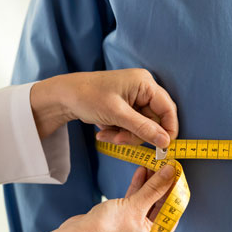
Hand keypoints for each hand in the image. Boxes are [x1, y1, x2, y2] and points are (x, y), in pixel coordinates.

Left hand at [30, 69, 177, 147]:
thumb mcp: (117, 115)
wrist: (63, 96)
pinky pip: (131, 126)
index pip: (168, 109)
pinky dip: (119, 132)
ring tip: (106, 134)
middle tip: (119, 140)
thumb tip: (166, 142)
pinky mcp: (125, 107)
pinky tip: (103, 130)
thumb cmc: (88, 97)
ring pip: (141, 126)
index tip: (162, 147)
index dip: (168, 129)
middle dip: (136, 134)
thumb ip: (143, 128)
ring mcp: (134, 98)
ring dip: (125, 135)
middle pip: (154, 121)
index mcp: (145, 83)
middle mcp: (143, 89)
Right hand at [41, 164, 175, 231]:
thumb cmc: (106, 231)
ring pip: (147, 201)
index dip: (175, 189)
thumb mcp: (134, 206)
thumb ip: (154, 188)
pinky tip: (141, 171)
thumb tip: (171, 171)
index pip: (173, 211)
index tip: (178, 171)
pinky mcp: (123, 219)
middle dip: (162, 184)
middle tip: (167, 164)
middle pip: (160, 205)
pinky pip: (135, 201)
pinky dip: (138, 187)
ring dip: (150, 183)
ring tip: (154, 163)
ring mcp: (135, 228)